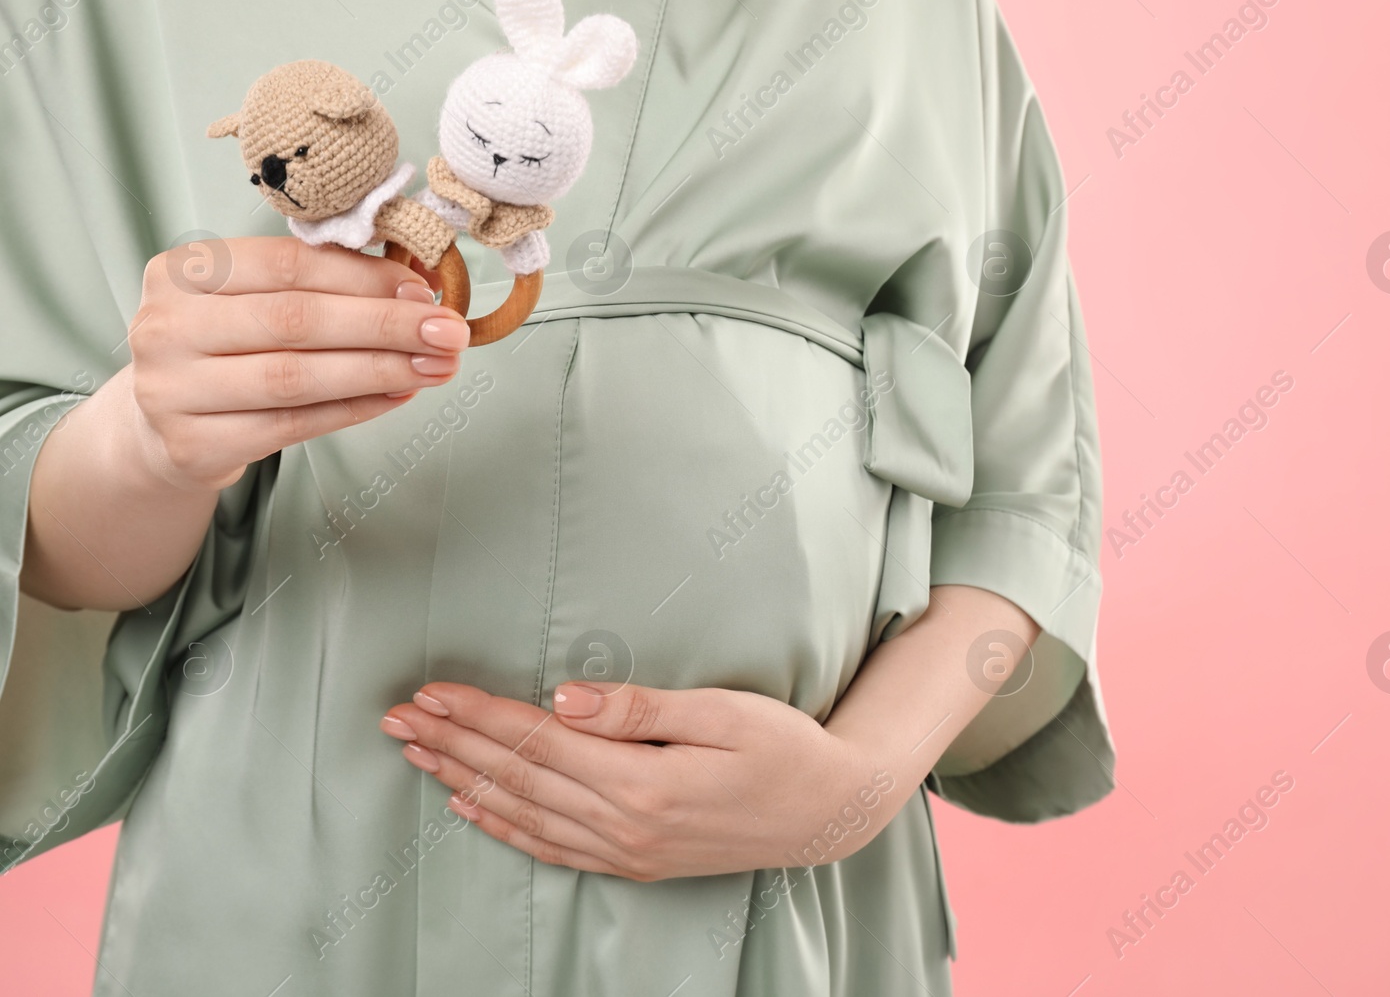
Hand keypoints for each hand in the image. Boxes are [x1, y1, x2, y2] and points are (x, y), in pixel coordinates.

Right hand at [127, 236, 468, 489]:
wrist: (162, 425)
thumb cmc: (226, 349)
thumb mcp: (255, 302)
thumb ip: (323, 285)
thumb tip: (415, 285)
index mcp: (182, 272)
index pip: (287, 265)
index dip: (362, 277)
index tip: (423, 290)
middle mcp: (166, 327)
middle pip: (295, 321)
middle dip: (385, 325)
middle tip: (449, 332)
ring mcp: (172, 389)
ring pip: (297, 377)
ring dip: (380, 370)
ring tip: (437, 366)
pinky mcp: (194, 444)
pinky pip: (294, 424)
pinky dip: (355, 408)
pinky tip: (398, 395)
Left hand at [379, 682, 909, 880]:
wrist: (830, 814)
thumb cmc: (785, 748)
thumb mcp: (723, 712)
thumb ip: (639, 708)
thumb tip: (563, 700)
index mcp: (642, 781)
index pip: (538, 741)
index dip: (480, 714)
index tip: (430, 691)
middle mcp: (624, 823)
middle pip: (518, 778)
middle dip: (452, 743)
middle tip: (396, 718)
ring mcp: (627, 850)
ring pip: (523, 814)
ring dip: (464, 781)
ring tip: (415, 755)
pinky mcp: (635, 862)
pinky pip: (552, 848)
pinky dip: (504, 827)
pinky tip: (472, 807)